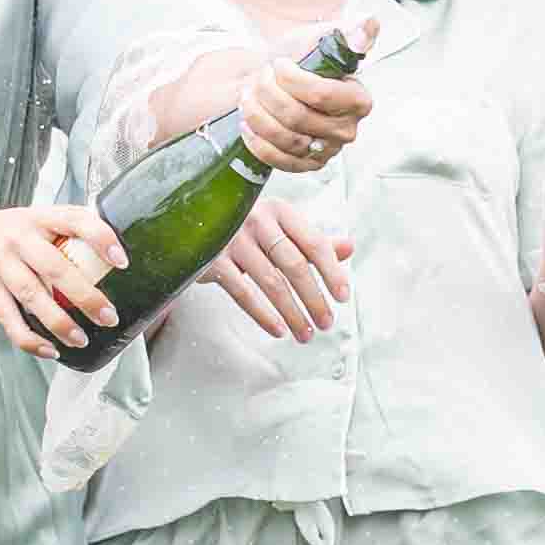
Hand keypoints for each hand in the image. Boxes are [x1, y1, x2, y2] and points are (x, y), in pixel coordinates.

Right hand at [0, 202, 126, 357]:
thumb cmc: (22, 232)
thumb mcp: (47, 218)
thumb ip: (77, 229)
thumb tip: (119, 252)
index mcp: (42, 218)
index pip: (75, 221)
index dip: (100, 239)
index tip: (121, 261)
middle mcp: (19, 239)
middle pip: (54, 268)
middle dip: (84, 296)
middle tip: (108, 317)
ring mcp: (1, 264)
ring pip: (31, 296)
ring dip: (58, 322)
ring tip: (81, 340)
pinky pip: (9, 319)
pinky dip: (30, 339)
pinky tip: (51, 350)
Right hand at [193, 201, 350, 340]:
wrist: (195, 223)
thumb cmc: (246, 227)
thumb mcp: (280, 227)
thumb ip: (313, 240)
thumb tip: (349, 247)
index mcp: (280, 211)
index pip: (314, 243)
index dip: (331, 271)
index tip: (342, 297)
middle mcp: (258, 221)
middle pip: (294, 265)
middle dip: (314, 298)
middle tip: (326, 322)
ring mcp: (233, 240)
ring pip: (271, 283)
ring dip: (292, 313)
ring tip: (306, 333)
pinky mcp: (213, 260)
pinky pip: (243, 293)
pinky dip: (263, 315)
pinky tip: (278, 329)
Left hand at [239, 44, 374, 173]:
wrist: (276, 83)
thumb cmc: (300, 61)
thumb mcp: (320, 39)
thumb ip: (347, 33)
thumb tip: (369, 24)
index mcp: (357, 100)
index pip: (322, 94)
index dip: (293, 79)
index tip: (278, 64)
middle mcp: (346, 129)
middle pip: (298, 117)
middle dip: (270, 93)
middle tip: (260, 77)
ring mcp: (326, 150)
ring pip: (285, 138)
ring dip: (258, 115)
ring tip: (248, 96)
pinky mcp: (306, 165)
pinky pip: (278, 159)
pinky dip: (257, 140)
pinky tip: (247, 123)